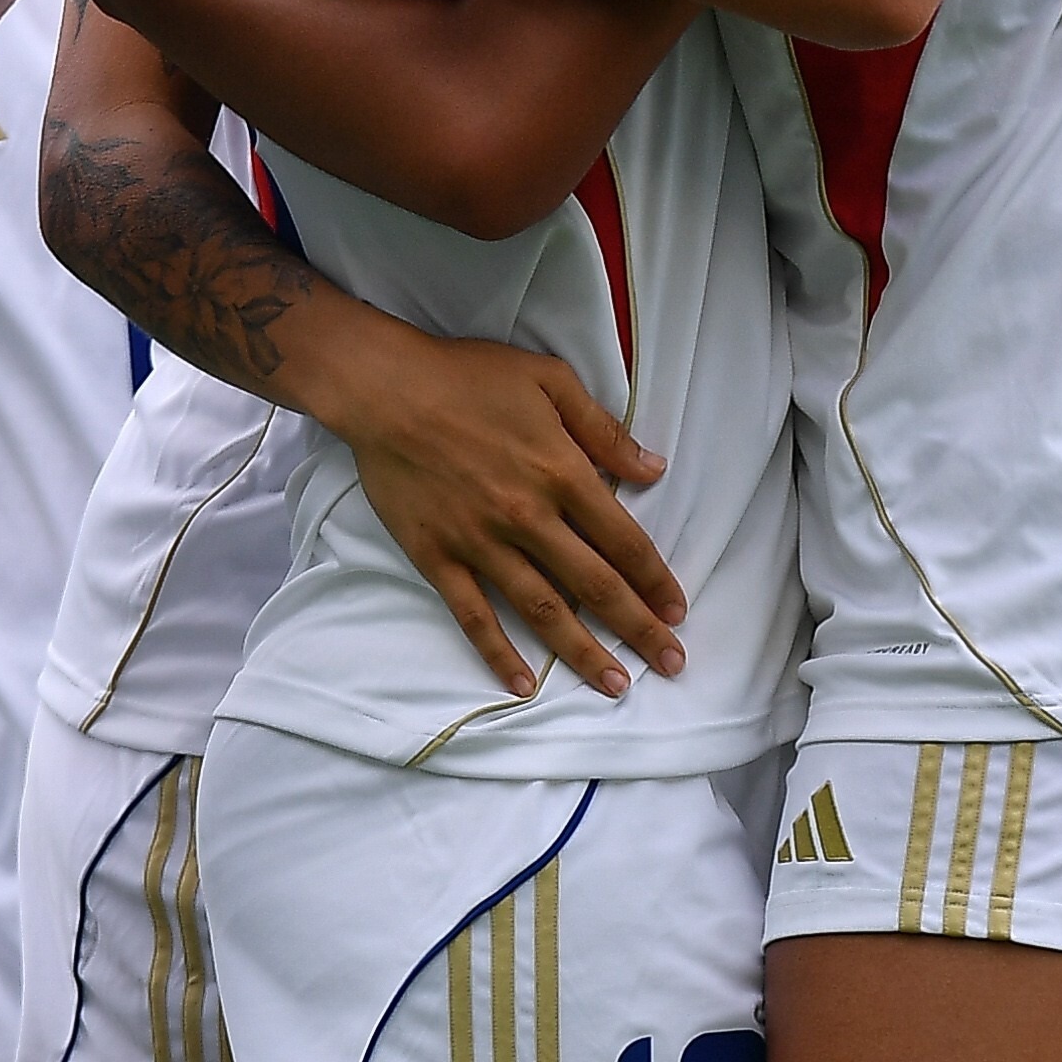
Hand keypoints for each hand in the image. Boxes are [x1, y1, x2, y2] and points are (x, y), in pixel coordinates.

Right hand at [306, 315, 687, 699]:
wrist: (384, 388)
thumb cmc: (468, 376)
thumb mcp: (550, 382)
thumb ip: (604, 430)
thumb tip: (655, 469)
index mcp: (561, 472)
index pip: (624, 541)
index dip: (656, 580)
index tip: (677, 610)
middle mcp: (528, 517)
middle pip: (594, 585)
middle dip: (638, 628)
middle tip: (671, 664)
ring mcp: (480, 542)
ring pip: (542, 610)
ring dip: (582, 652)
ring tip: (614, 685)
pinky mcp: (438, 557)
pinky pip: (472, 615)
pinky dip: (497, 653)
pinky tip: (522, 685)